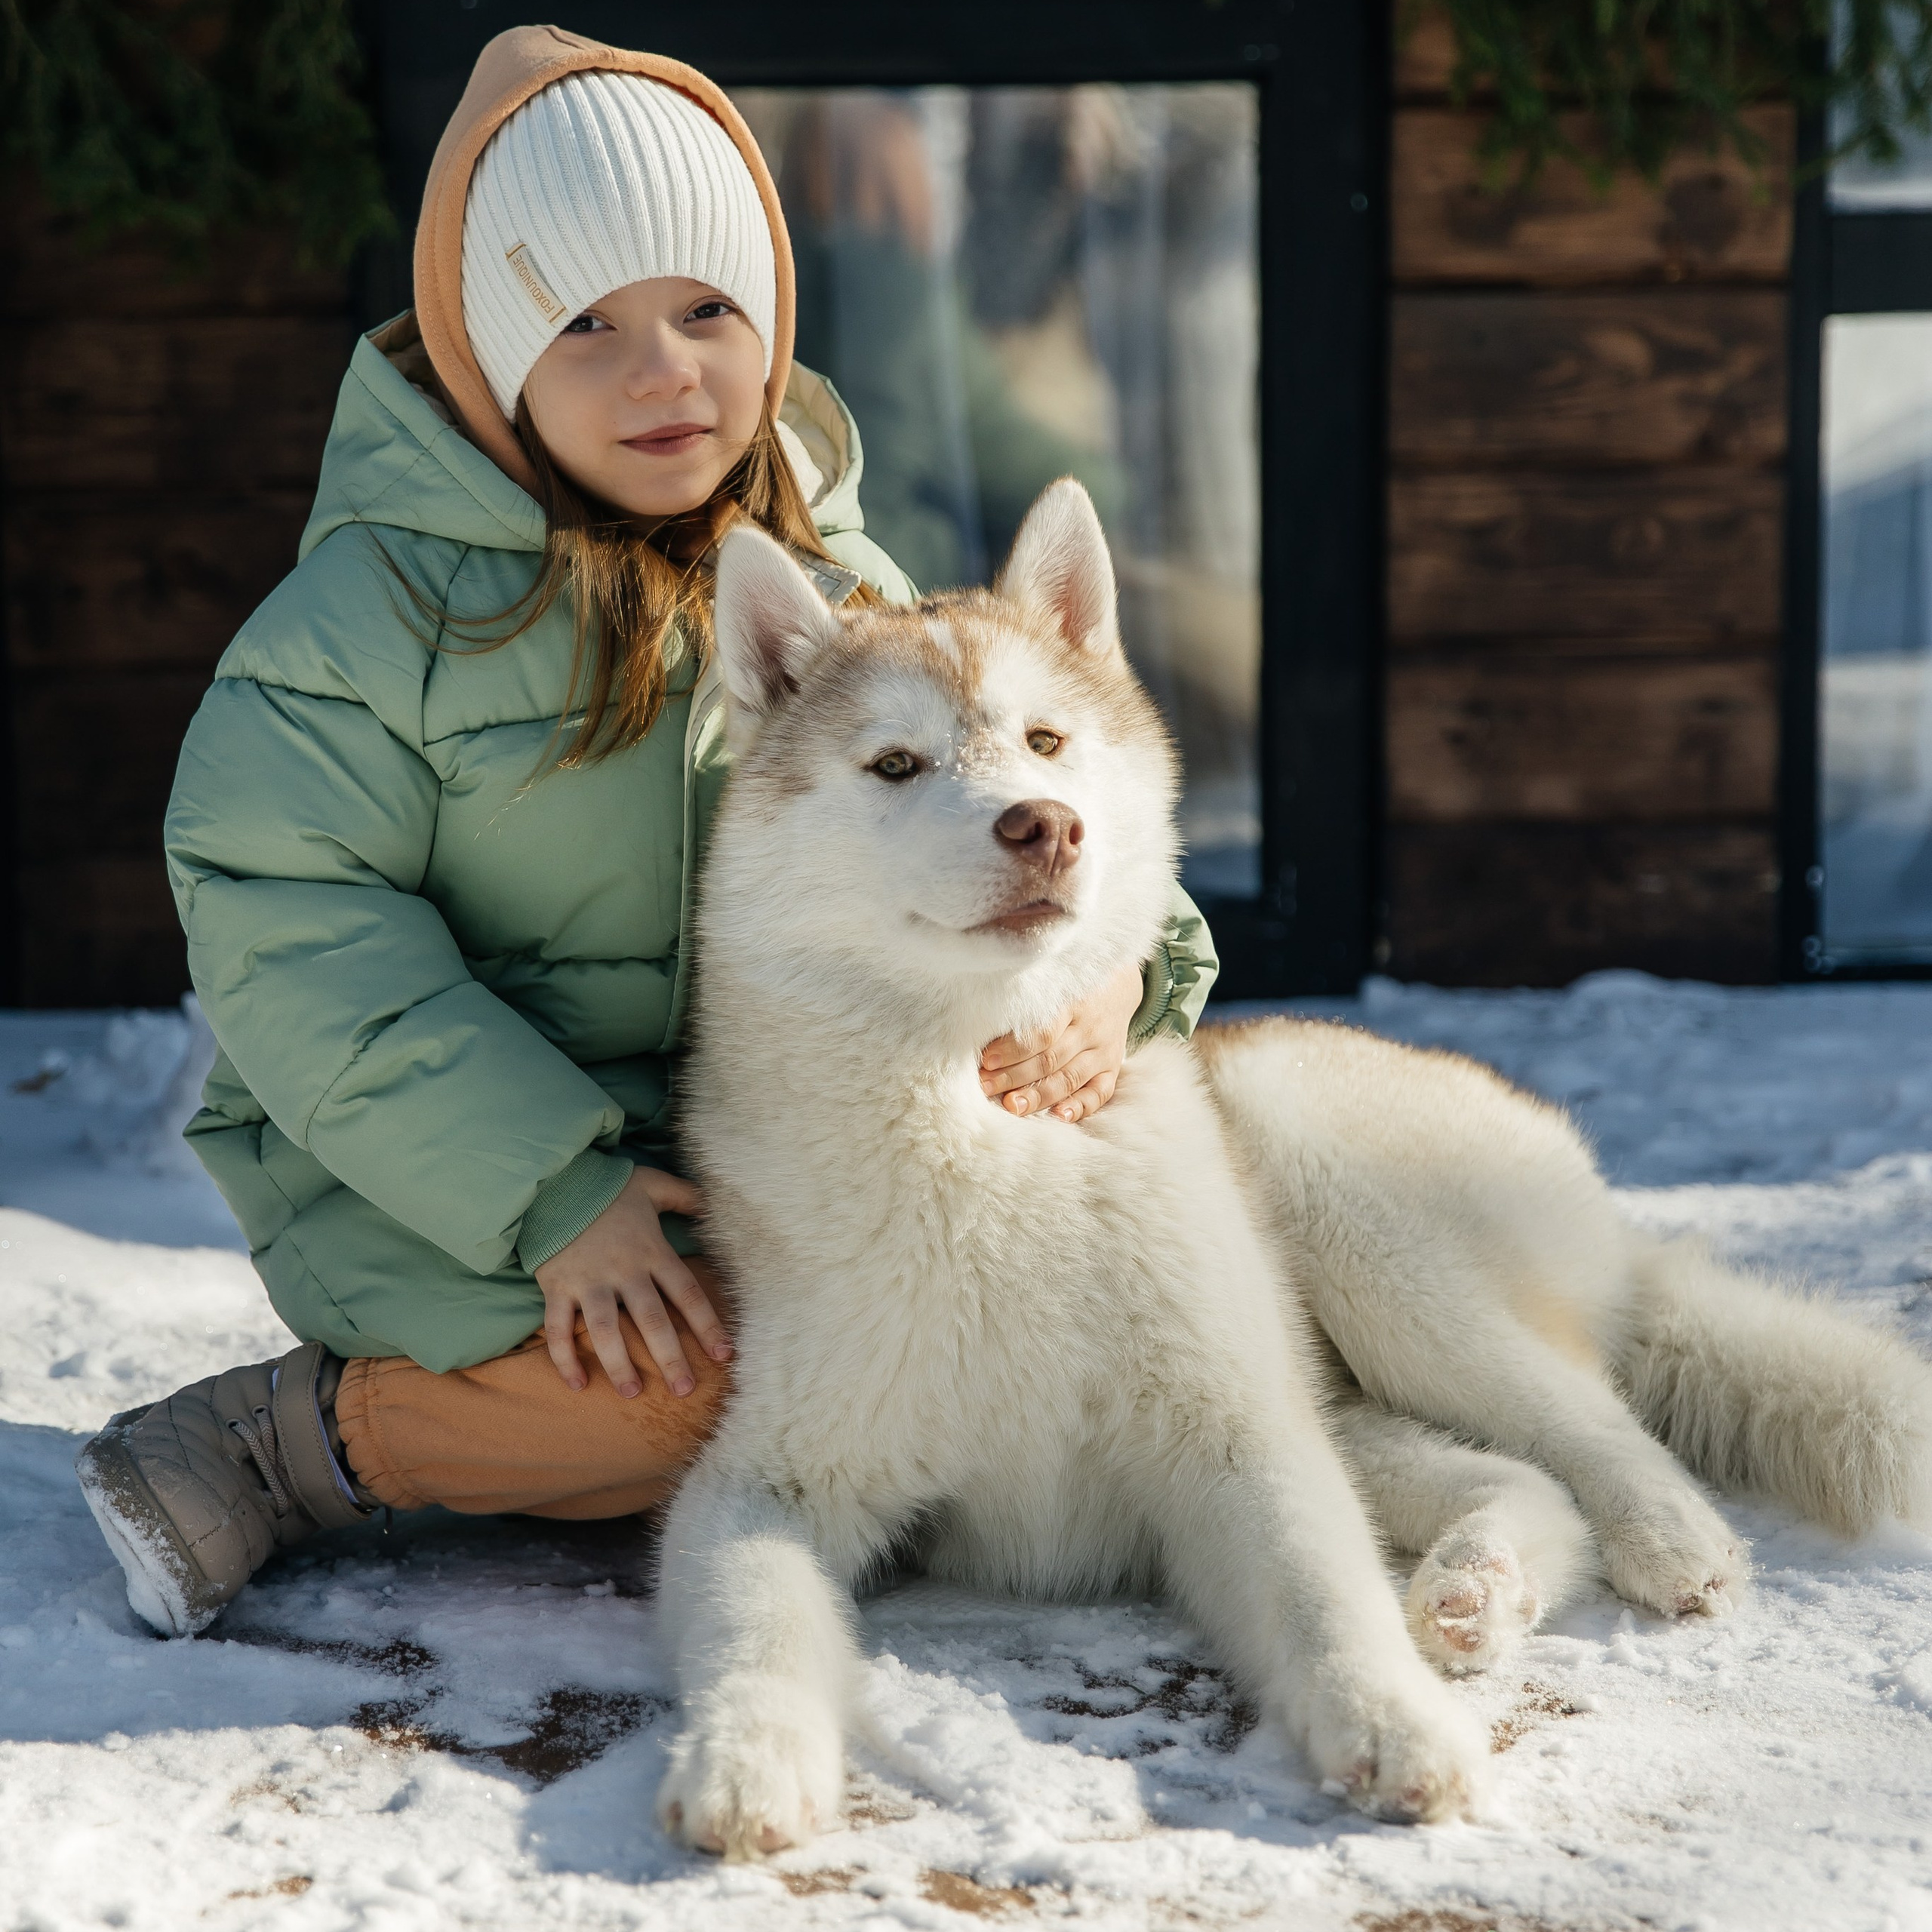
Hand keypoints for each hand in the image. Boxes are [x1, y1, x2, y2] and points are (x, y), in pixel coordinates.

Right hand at [534, 1166, 730, 1398]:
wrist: (552, 1180)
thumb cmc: (607, 1187)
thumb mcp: (652, 1185)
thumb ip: (686, 1196)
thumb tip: (715, 1204)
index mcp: (651, 1250)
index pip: (687, 1293)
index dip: (708, 1325)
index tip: (725, 1354)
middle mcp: (623, 1270)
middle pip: (651, 1320)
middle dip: (670, 1357)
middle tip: (685, 1389)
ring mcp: (588, 1281)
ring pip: (606, 1331)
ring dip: (619, 1364)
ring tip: (633, 1393)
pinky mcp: (557, 1287)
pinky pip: (559, 1329)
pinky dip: (565, 1358)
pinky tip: (579, 1384)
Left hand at [979, 961, 1143, 1124]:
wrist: (1117, 986)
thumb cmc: (1070, 986)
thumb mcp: (1053, 983)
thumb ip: (1028, 1004)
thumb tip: (985, 1030)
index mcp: (1072, 1004)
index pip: (1042, 1032)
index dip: (1013, 1049)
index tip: (987, 1060)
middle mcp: (1090, 1030)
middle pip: (1051, 1060)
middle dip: (1015, 1076)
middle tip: (986, 1087)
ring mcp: (1103, 1052)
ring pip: (1069, 1079)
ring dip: (1038, 1096)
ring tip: (1011, 1106)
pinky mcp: (1112, 1069)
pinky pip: (1099, 1093)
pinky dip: (1079, 1107)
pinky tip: (1058, 1116)